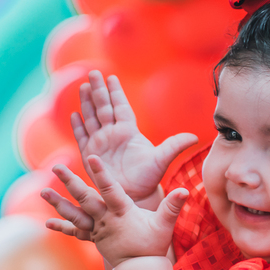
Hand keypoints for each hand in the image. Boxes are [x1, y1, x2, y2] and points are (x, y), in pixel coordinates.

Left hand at [43, 156, 186, 267]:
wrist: (140, 269)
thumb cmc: (153, 245)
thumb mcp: (165, 225)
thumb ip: (173, 206)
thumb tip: (185, 191)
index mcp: (122, 212)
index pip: (110, 189)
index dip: (101, 173)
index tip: (91, 157)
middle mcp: (105, 219)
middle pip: (85, 197)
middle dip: (70, 181)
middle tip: (55, 167)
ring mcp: (97, 229)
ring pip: (75, 213)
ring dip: (58, 202)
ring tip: (42, 190)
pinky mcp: (94, 237)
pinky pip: (76, 232)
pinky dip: (62, 227)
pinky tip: (47, 222)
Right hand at [72, 71, 196, 207]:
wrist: (135, 197)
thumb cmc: (148, 179)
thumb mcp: (161, 160)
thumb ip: (175, 146)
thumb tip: (195, 136)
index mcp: (129, 131)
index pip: (120, 107)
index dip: (115, 92)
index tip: (110, 76)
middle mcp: (113, 134)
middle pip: (103, 107)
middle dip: (97, 90)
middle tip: (92, 73)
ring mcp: (101, 144)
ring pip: (91, 118)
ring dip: (86, 103)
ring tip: (82, 87)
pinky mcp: (90, 156)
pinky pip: (82, 138)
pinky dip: (78, 127)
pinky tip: (74, 115)